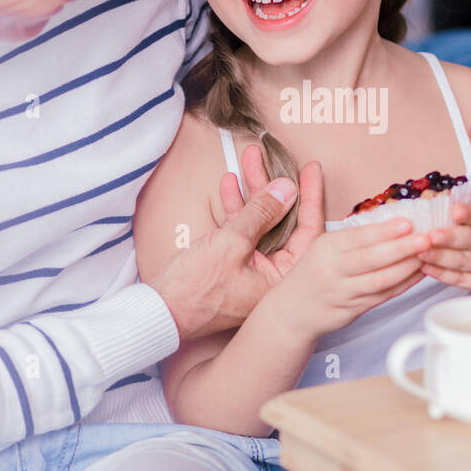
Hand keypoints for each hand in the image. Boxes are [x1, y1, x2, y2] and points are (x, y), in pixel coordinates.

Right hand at [151, 160, 321, 340]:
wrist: (160, 311)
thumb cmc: (197, 290)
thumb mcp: (231, 243)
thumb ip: (261, 213)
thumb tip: (287, 189)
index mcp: (282, 278)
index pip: (308, 231)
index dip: (310, 197)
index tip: (311, 170)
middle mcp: (272, 275)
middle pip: (284, 222)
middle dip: (274, 187)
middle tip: (272, 159)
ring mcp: (252, 268)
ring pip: (261, 222)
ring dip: (253, 192)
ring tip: (248, 160)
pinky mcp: (232, 264)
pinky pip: (241, 231)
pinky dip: (237, 208)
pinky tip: (230, 184)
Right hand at [267, 219, 431, 342]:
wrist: (292, 310)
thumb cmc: (313, 271)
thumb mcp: (322, 245)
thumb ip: (351, 235)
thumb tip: (388, 218)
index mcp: (327, 247)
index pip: (359, 237)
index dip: (385, 230)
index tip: (408, 222)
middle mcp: (334, 270)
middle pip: (373, 259)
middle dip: (403, 248)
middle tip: (427, 238)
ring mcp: (344, 292)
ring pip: (381, 280)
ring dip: (408, 268)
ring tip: (429, 255)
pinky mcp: (353, 310)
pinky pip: (383, 296)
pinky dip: (403, 284)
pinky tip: (419, 273)